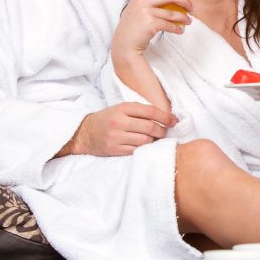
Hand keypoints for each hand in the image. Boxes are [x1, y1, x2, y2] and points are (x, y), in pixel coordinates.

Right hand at [57, 102, 177, 156]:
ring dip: (153, 141)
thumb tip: (165, 118)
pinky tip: (143, 147)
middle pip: (150, 127)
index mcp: (122, 108)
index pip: (150, 111)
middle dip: (162, 131)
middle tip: (165, 133)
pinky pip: (135, 151)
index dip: (165, 117)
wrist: (84, 133)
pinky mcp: (114, 149)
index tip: (174, 121)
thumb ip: (139, 111)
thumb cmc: (107, 119)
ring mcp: (116, 136)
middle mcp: (119, 121)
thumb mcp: (121, 109)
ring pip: (145, 141)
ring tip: (153, 140)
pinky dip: (143, 149)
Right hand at [113, 0, 191, 57]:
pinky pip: (170, 25)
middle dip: (185, 1)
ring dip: (183, 17)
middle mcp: (142, 0)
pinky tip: (180, 30)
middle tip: (191, 7)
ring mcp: (145, 12)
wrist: (124, 44)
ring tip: (188, 21)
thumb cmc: (133, 27)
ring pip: (172, 13)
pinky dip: (177, 28)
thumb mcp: (136, 7)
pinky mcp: (150, 23)